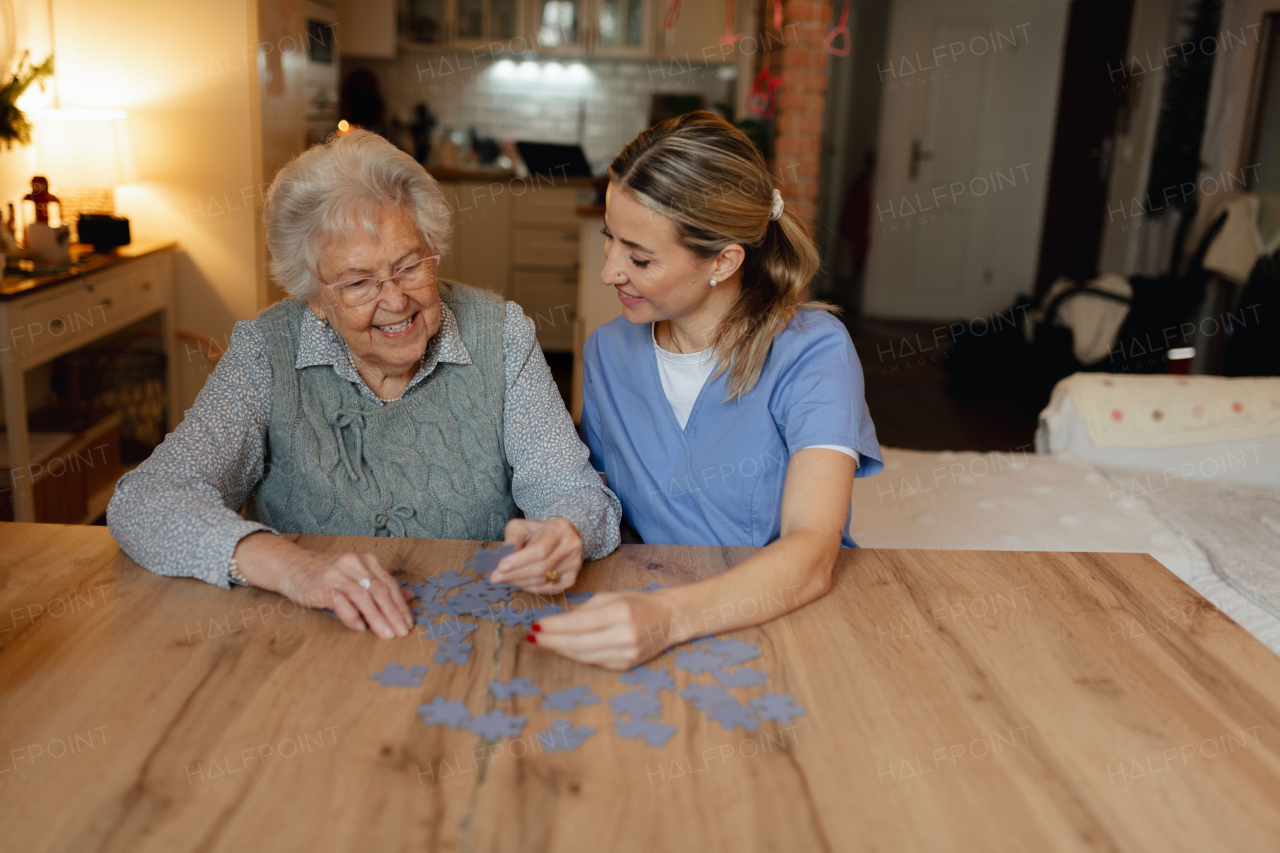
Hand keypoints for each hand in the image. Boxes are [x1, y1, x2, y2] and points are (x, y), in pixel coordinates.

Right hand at [233, 532, 413, 638]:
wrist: (292, 566)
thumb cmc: (328, 574)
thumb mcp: (357, 575)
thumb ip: (381, 584)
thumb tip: (408, 596)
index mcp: (366, 561)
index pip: (389, 585)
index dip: (401, 606)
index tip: (409, 623)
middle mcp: (354, 564)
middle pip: (380, 591)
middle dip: (393, 614)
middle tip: (402, 633)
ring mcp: (337, 574)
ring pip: (363, 597)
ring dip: (377, 618)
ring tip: (386, 634)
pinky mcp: (321, 586)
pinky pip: (341, 602)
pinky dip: (352, 616)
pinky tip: (360, 628)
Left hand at [490, 517, 582, 593]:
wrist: (562, 535)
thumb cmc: (539, 531)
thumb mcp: (522, 527)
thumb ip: (512, 539)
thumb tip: (502, 560)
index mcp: (559, 529)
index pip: (540, 550)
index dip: (519, 561)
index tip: (500, 567)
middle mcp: (571, 547)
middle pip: (541, 568)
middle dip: (515, 574)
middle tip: (496, 577)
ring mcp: (574, 564)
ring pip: (543, 581)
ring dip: (520, 582)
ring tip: (505, 579)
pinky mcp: (572, 578)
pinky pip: (548, 589)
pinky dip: (530, 588)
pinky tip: (520, 582)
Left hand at [527, 591, 674, 670]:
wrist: (668, 620)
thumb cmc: (636, 604)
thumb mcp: (610, 598)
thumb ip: (584, 611)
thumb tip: (556, 624)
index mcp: (621, 613)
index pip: (579, 624)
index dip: (554, 627)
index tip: (536, 625)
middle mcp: (625, 636)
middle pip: (578, 644)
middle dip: (552, 641)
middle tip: (533, 637)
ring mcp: (626, 655)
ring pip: (584, 656)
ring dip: (560, 650)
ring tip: (543, 643)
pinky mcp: (625, 666)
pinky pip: (594, 662)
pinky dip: (576, 656)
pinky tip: (563, 649)